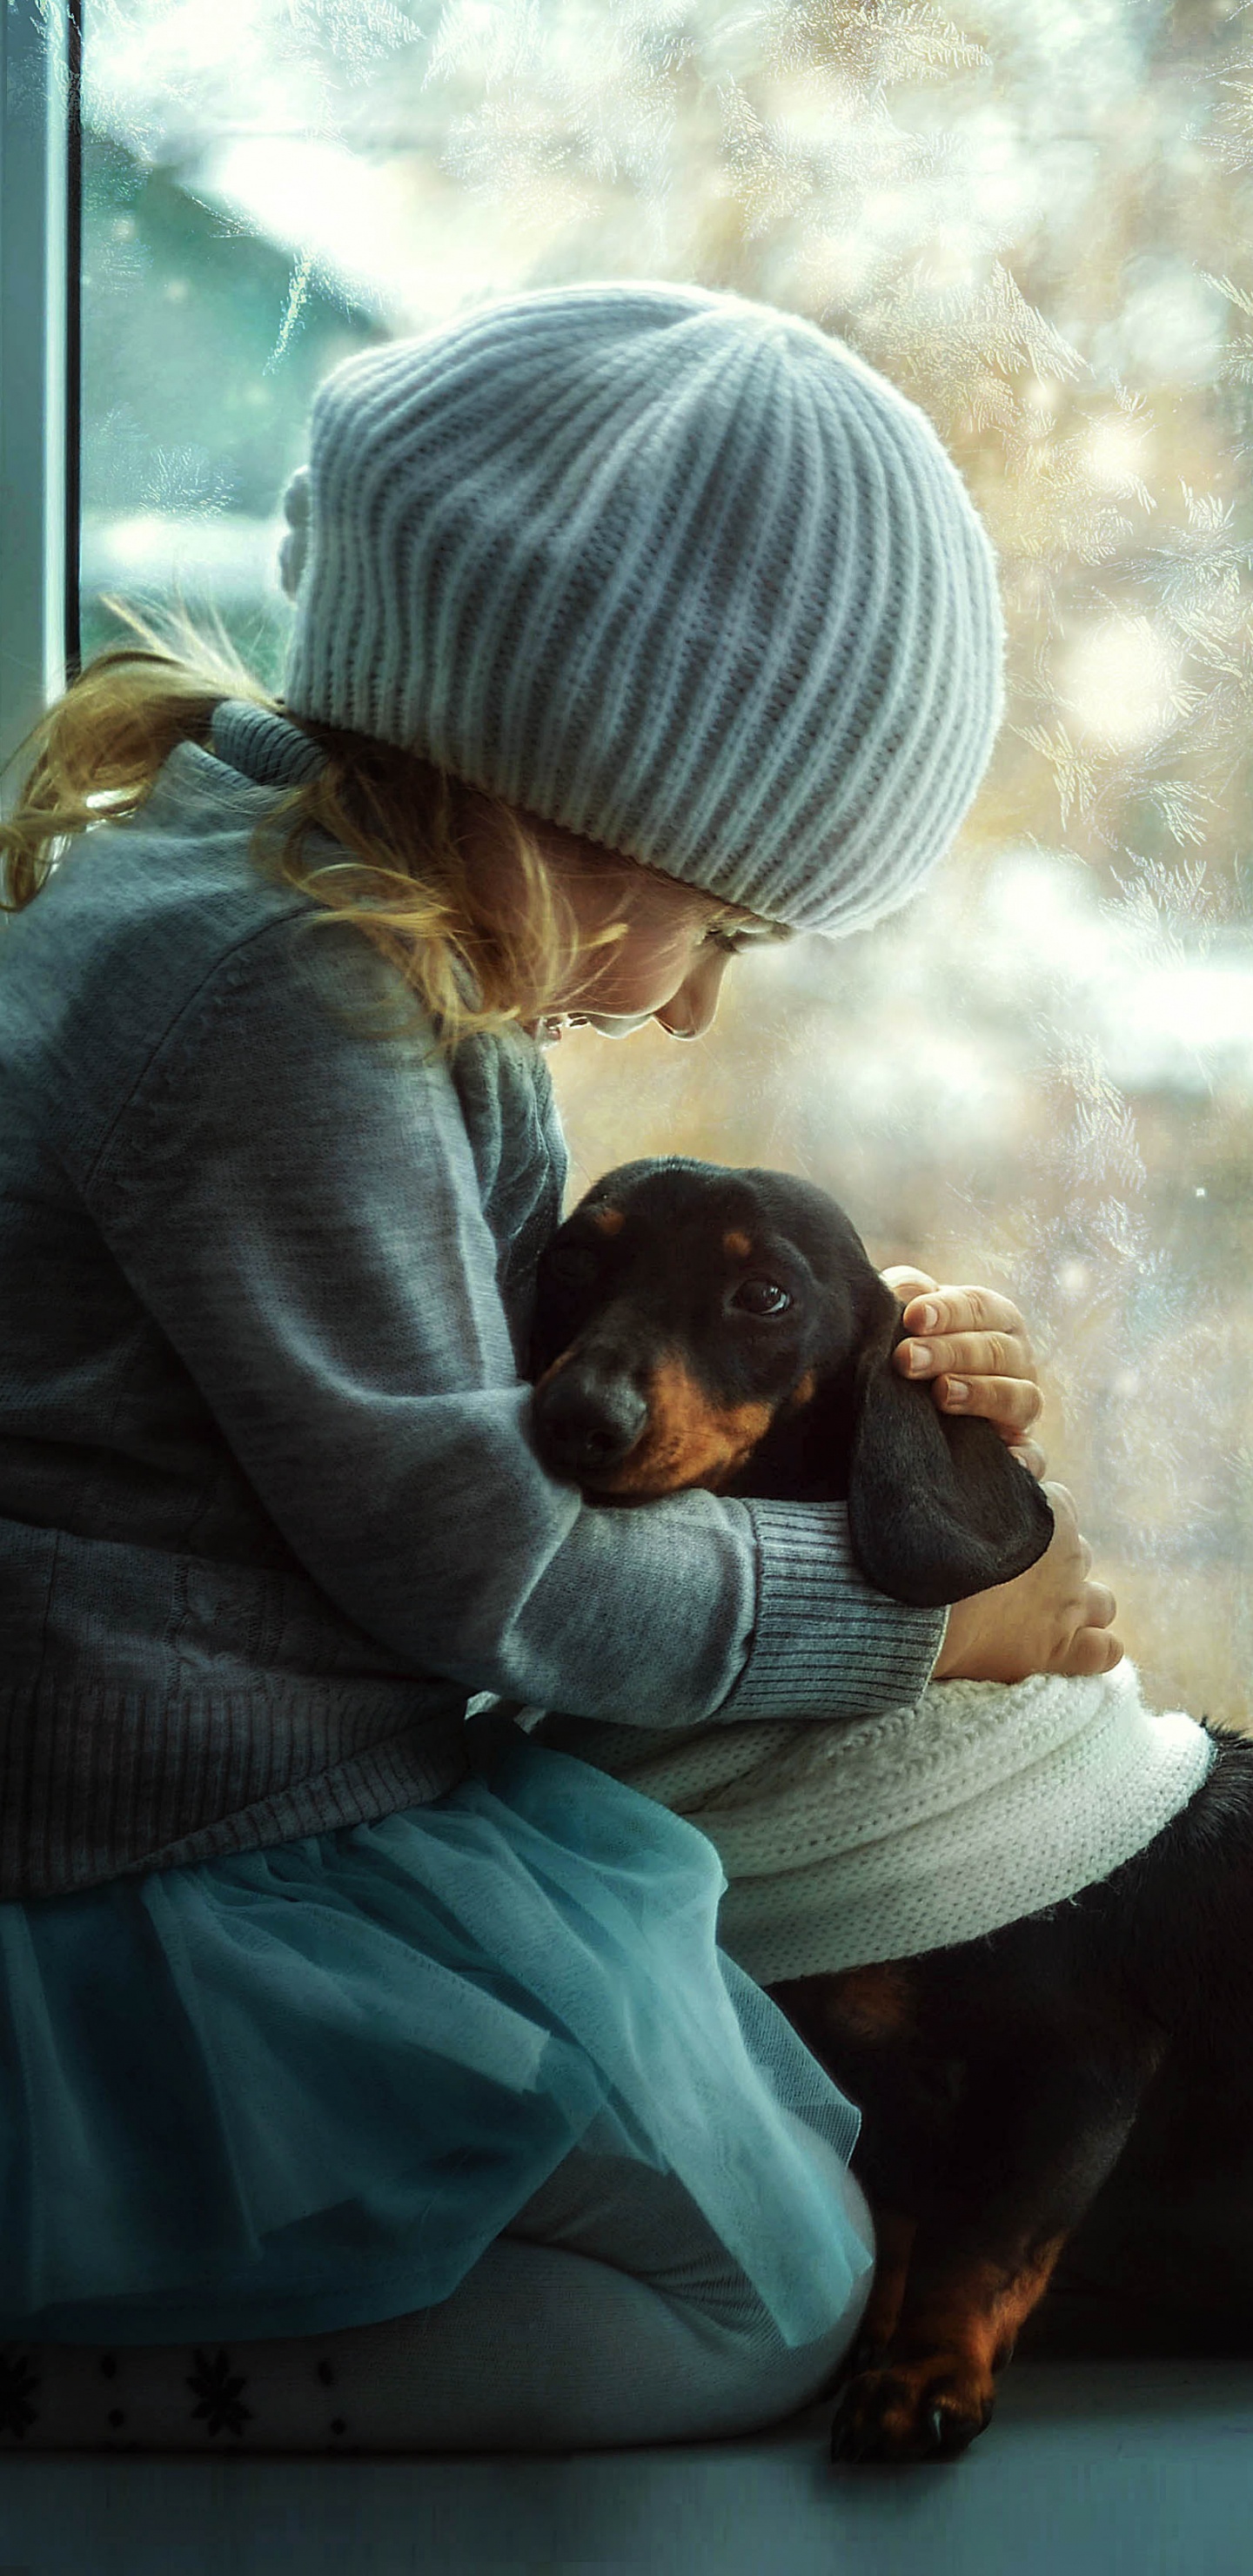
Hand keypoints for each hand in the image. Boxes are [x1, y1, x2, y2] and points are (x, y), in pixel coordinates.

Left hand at [881, 1267, 1044, 1478]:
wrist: (912, 1402)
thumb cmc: (912, 1344)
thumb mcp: (906, 1313)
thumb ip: (906, 1291)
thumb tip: (907, 1290)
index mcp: (995, 1319)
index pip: (980, 1307)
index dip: (949, 1310)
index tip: (913, 1317)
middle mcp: (1017, 1360)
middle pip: (996, 1351)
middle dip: (950, 1352)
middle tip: (906, 1359)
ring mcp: (1022, 1407)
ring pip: (1021, 1397)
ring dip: (983, 1394)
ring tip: (942, 1394)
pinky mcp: (1021, 1450)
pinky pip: (1036, 1457)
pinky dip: (1027, 1459)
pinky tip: (1008, 1460)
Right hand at [932, 1484, 1122, 1682]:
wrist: (922, 1599)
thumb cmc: (930, 1539)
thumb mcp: (958, 1483)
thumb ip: (987, 1475)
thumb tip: (1004, 1462)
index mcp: (1053, 1508)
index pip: (1060, 1503)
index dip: (1030, 1517)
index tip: (1001, 1529)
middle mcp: (1070, 1557)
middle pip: (1079, 1555)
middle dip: (1055, 1564)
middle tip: (1011, 1576)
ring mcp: (1069, 1607)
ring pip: (1102, 1603)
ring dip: (1080, 1604)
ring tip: (1043, 1613)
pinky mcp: (1060, 1652)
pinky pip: (1106, 1650)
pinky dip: (1096, 1648)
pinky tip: (1075, 1649)